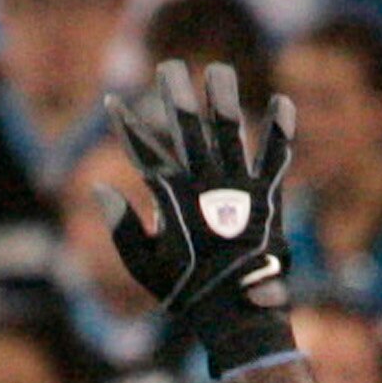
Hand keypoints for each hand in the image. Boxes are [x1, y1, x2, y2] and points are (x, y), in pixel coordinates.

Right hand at [101, 60, 296, 378]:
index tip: (115, 101)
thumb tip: (99, 189)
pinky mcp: (266, 196)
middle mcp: (204, 184)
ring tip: (217, 72)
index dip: (127, 124)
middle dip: (174, 94)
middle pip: (186, 126)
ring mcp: (237, 187)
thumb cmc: (188, 293)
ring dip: (222, 96)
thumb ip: (121, 228)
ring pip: (228, 129)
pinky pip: (275, 157)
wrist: (237, 315)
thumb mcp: (145, 267)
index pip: (144, 151)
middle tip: (168, 68)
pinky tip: (282, 102)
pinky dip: (280, 130)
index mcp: (172, 199)